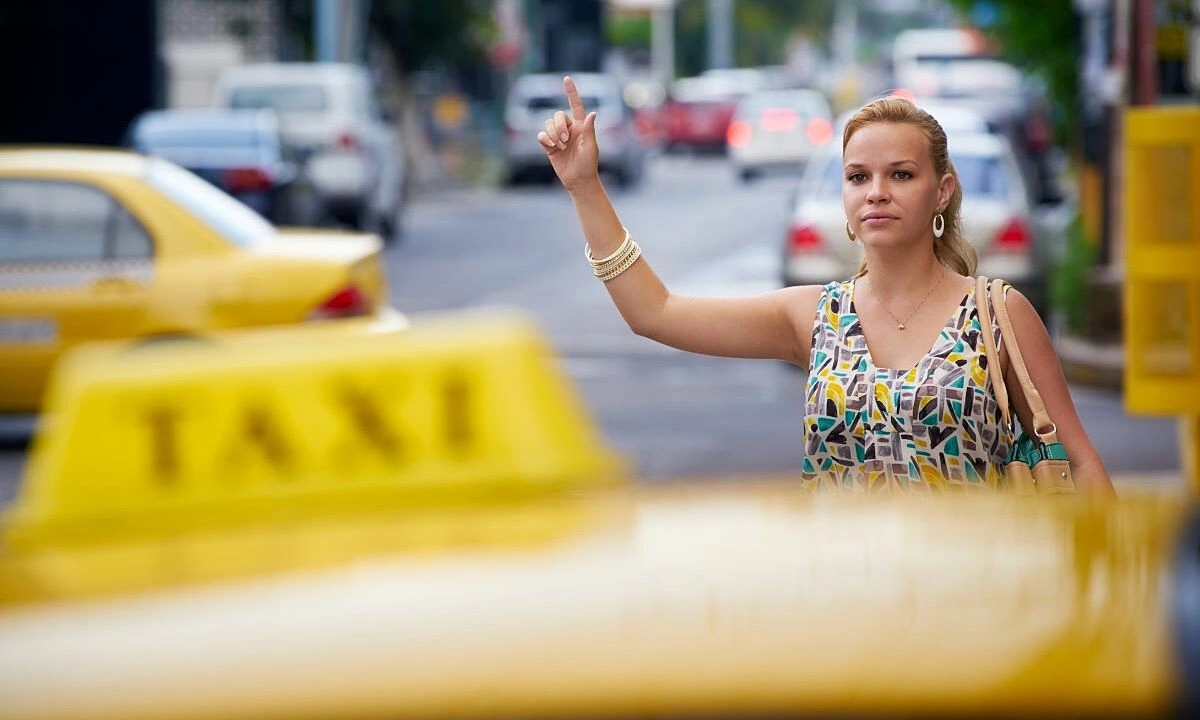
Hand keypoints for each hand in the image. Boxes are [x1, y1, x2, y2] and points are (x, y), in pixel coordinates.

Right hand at [537, 76, 598, 193]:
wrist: (578, 180)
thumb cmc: (588, 164)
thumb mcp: (591, 147)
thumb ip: (590, 130)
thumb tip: (593, 114)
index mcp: (581, 126)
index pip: (576, 105)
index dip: (571, 92)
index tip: (566, 79)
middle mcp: (569, 129)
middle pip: (557, 115)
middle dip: (559, 126)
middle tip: (565, 140)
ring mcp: (558, 137)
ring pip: (548, 124)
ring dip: (553, 133)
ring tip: (560, 146)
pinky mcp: (550, 146)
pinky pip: (541, 135)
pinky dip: (545, 138)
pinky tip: (551, 146)